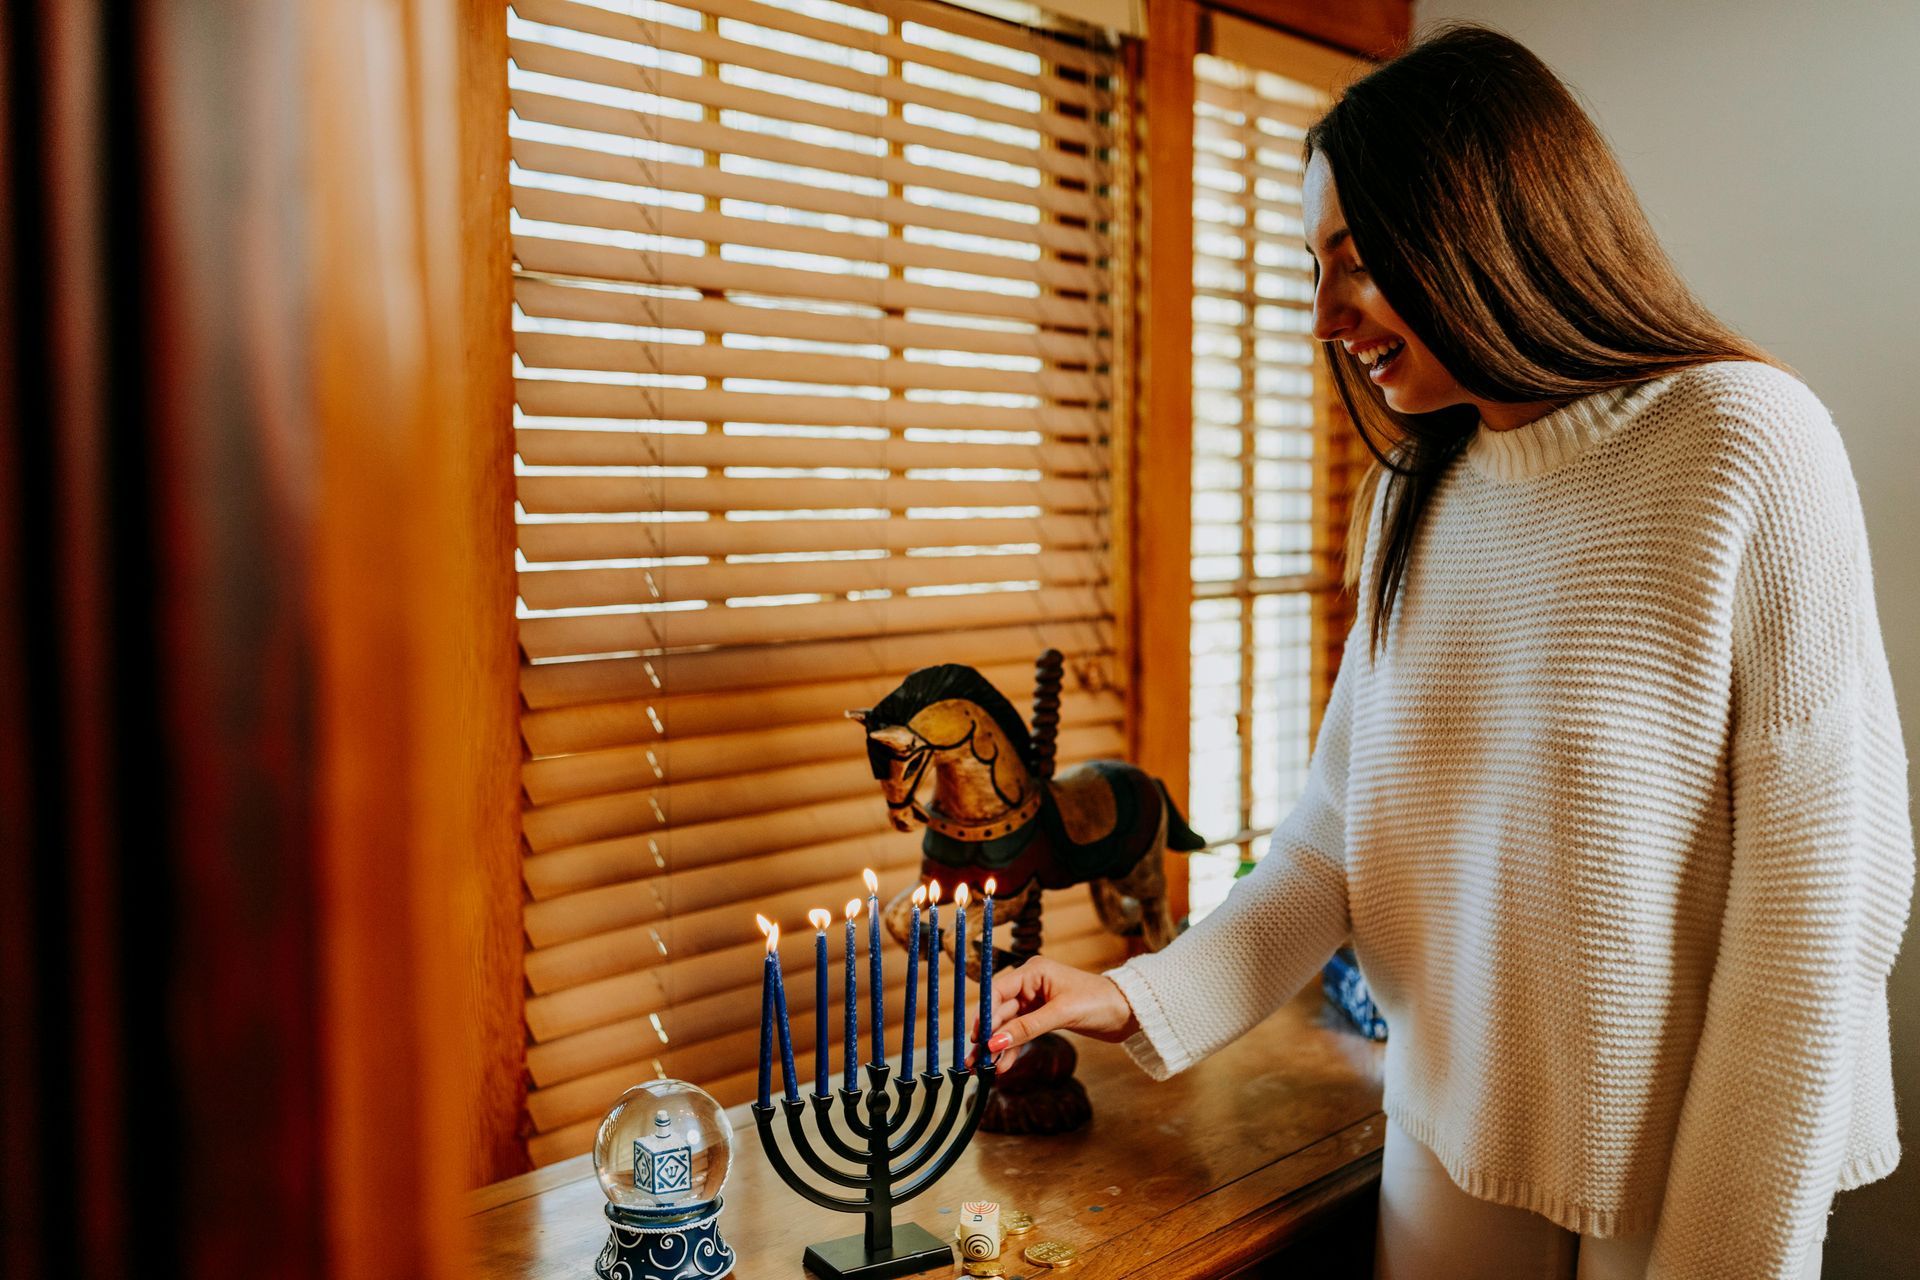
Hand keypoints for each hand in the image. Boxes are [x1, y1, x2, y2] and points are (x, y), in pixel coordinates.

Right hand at [966, 955, 1140, 1067]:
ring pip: (1008, 1025)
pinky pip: (1021, 1032)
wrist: (1128, 1011)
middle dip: (987, 1036)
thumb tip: (994, 1042)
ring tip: (984, 1069)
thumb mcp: (1061, 1014)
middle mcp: (1031, 983)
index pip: (997, 991)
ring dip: (997, 1046)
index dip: (984, 1015)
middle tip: (974, 1060)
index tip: (975, 1038)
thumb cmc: (1099, 1002)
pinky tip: (1004, 1065)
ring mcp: (1036, 1000)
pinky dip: (1013, 1048)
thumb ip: (1027, 1028)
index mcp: (1033, 971)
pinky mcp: (1043, 1015)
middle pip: (1000, 1010)